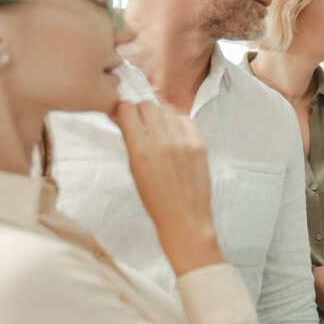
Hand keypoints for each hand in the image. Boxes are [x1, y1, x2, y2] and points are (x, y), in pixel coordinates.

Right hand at [110, 101, 222, 276]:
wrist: (185, 218)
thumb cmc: (155, 200)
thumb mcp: (134, 170)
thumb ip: (131, 141)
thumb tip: (125, 118)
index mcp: (140, 149)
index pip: (128, 109)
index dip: (123, 111)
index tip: (123, 116)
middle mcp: (163, 141)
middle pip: (148, 105)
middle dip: (140, 111)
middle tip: (141, 123)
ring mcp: (184, 141)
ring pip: (166, 109)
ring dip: (159, 115)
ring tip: (158, 130)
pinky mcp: (200, 143)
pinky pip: (185, 120)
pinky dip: (177, 123)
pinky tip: (174, 136)